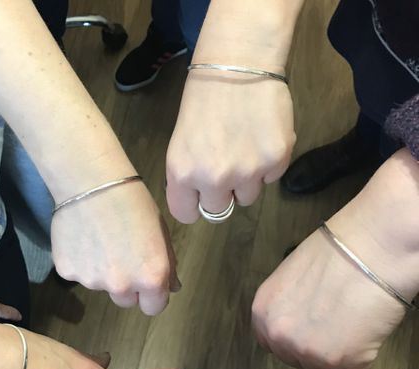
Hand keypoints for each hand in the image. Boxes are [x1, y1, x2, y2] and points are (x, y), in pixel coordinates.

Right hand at [51, 182, 179, 315]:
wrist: (90, 182)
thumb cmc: (132, 202)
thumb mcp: (160, 231)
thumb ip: (167, 264)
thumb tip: (172, 287)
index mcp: (150, 278)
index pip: (153, 308)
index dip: (151, 295)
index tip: (146, 280)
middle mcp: (122, 286)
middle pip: (126, 301)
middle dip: (126, 286)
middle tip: (121, 255)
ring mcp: (91, 282)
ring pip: (100, 286)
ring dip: (102, 272)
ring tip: (99, 240)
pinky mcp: (67, 272)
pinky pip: (77, 274)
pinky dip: (80, 262)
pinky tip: (82, 237)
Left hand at [166, 72, 294, 222]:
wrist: (238, 64)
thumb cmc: (203, 102)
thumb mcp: (181, 143)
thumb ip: (189, 177)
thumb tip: (203, 201)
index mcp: (182, 173)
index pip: (186, 215)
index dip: (194, 205)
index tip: (200, 196)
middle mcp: (214, 178)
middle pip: (220, 211)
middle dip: (222, 193)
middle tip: (225, 166)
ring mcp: (248, 171)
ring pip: (248, 197)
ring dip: (247, 180)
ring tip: (244, 147)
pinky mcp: (276, 160)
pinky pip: (272, 178)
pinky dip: (268, 163)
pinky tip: (260, 137)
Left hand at [252, 149, 418, 368]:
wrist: (372, 249)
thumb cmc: (337, 253)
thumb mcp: (290, 278)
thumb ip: (285, 306)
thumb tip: (294, 321)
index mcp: (262, 312)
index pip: (270, 342)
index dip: (293, 338)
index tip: (309, 331)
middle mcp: (278, 335)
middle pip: (295, 359)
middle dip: (316, 347)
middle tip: (337, 323)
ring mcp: (308, 351)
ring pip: (324, 367)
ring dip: (340, 351)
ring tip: (353, 319)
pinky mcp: (341, 362)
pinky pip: (354, 368)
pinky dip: (365, 353)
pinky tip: (367, 325)